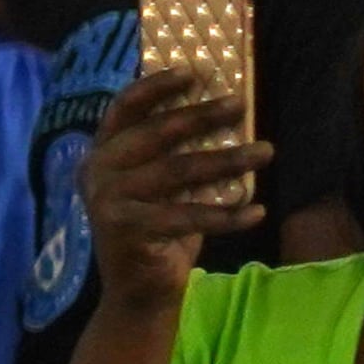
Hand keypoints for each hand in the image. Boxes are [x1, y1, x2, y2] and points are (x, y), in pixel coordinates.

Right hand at [78, 70, 267, 309]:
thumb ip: (176, 154)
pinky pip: (188, 216)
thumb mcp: (163, 186)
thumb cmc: (158, 230)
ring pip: (177, 171)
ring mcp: (108, 201)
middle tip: (241, 104)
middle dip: (202, 116)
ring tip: (265, 151)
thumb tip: (223, 113)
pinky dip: (227, 215)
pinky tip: (257, 211)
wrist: (138, 291)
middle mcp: (98, 172)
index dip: (156, 87)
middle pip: (156, 133)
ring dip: (227, 160)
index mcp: (102, 154)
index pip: (124, 109)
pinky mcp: (128, 230)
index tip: (194, 72)